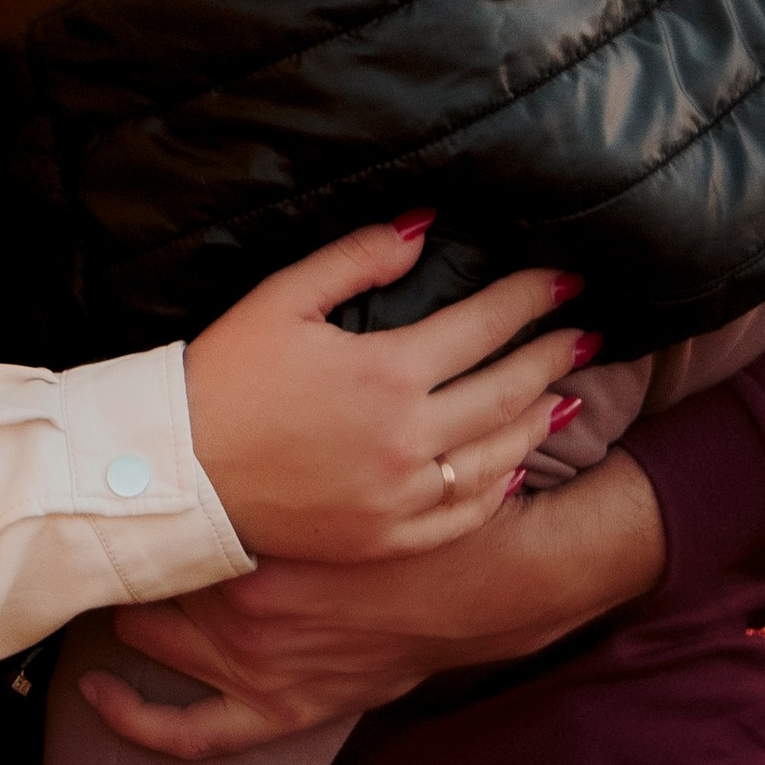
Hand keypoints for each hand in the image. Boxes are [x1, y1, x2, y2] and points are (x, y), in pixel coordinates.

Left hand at [86, 448, 666, 759]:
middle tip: (105, 519)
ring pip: (155, 641)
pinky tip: (97, 693)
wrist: (486, 585)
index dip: (136, 490)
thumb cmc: (417, 507)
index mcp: (253, 538)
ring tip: (102, 584)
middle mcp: (242, 606)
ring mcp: (256, 666)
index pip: (163, 512)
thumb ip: (303, 393)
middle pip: (152, 572)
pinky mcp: (280, 710)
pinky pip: (189, 735)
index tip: (115, 470)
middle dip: (130, 547)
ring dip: (127, 612)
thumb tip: (257, 342)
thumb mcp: (354, 434)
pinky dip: (136, 719)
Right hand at [181, 228, 588, 569]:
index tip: (567, 277)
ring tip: (564, 393)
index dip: (532, 297)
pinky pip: (463, 516)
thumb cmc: (223, 375)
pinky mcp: (384, 539)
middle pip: (506, 389)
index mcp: (386, 372)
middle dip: (553, 353)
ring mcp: (400, 497)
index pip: (483, 325)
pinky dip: (497, 487)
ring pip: (496, 456)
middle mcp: (407, 439)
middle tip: (587, 331)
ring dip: (537, 419)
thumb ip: (359, 258)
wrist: (178, 472)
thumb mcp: (284, 298)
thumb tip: (425, 226)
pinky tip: (512, 466)